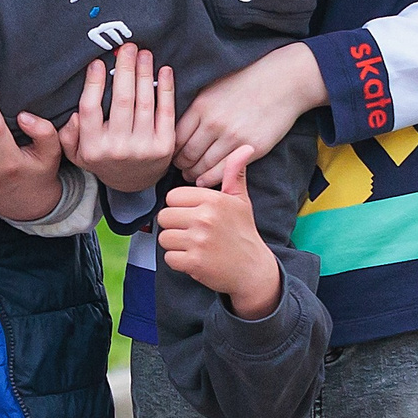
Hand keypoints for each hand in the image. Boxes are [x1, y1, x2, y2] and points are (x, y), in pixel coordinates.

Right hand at [61, 45, 176, 192]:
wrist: (133, 183)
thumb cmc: (103, 159)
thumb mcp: (77, 153)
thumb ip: (68, 135)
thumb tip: (73, 115)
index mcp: (93, 147)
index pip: (90, 109)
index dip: (94, 83)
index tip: (97, 62)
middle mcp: (118, 148)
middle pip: (121, 100)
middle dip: (125, 69)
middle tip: (127, 47)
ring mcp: (143, 148)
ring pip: (145, 102)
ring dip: (145, 73)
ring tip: (144, 53)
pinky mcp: (165, 146)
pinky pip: (166, 111)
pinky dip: (166, 88)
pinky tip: (164, 70)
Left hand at [155, 148, 282, 319]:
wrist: (253, 269)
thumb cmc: (243, 233)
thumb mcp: (241, 201)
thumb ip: (235, 174)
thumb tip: (245, 148)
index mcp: (213, 200)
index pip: (172, 197)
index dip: (180, 207)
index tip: (194, 215)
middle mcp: (205, 218)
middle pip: (164, 216)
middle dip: (175, 226)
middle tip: (193, 233)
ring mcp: (199, 240)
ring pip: (164, 238)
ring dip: (175, 245)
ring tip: (194, 245)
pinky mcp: (194, 262)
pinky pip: (169, 258)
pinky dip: (179, 261)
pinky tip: (195, 259)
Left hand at [175, 41, 326, 184]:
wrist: (283, 82)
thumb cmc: (247, 83)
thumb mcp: (213, 88)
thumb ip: (196, 109)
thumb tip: (174, 126)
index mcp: (201, 106)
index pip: (175, 137)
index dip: (171, 150)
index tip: (172, 155)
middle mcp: (213, 123)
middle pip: (187, 154)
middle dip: (181, 164)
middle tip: (179, 169)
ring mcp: (232, 137)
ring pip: (203, 165)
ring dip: (194, 174)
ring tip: (191, 175)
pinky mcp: (250, 148)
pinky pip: (223, 171)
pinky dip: (210, 179)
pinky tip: (204, 181)